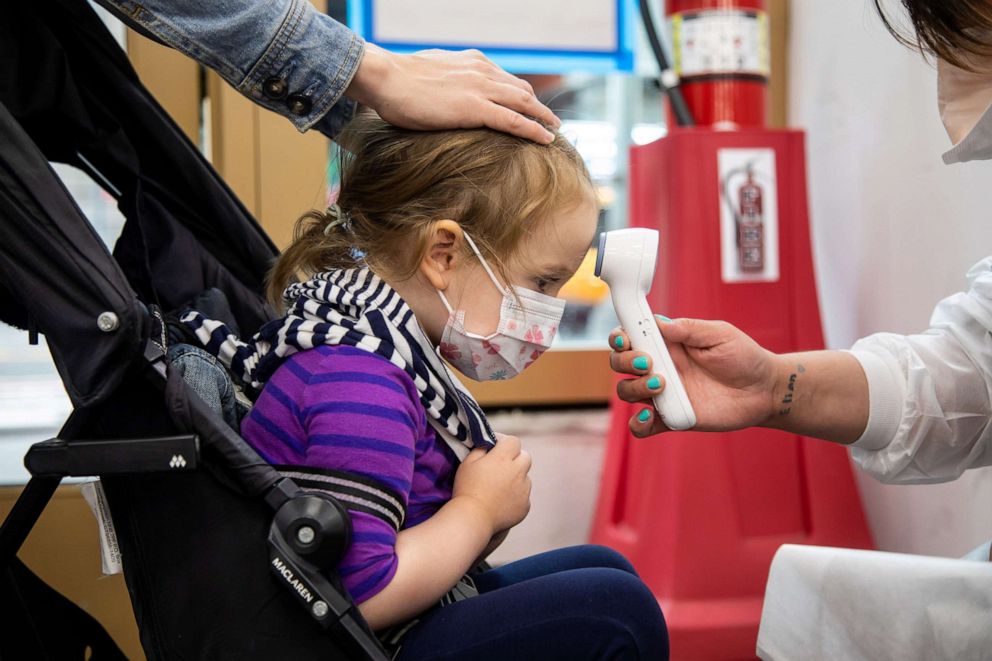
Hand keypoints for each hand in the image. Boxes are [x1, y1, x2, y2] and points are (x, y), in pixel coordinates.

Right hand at [346, 44, 559, 143]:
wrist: (387, 78)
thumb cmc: (399, 81)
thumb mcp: (431, 74)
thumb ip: (447, 82)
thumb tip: (444, 93)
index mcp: (473, 62)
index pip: (505, 78)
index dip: (521, 94)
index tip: (530, 105)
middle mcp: (482, 71)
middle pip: (521, 90)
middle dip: (538, 106)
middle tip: (551, 120)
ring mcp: (481, 88)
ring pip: (524, 104)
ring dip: (543, 118)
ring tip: (555, 131)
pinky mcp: (476, 108)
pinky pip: (514, 121)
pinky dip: (533, 130)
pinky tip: (546, 140)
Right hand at [453, 433, 531, 532]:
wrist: (473, 518)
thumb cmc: (467, 488)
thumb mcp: (468, 463)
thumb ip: (481, 449)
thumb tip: (489, 445)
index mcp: (503, 458)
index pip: (514, 441)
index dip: (504, 442)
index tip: (495, 448)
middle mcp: (517, 472)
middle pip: (525, 457)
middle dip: (515, 458)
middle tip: (501, 466)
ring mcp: (523, 490)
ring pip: (525, 477)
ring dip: (516, 478)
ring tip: (499, 487)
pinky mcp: (525, 506)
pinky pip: (524, 496)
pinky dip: (516, 496)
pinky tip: (502, 501)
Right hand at [610, 318, 780, 436]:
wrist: (764, 390)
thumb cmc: (744, 357)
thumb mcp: (720, 334)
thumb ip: (689, 328)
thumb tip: (658, 322)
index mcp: (667, 343)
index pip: (630, 336)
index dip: (619, 337)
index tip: (626, 339)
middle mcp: (660, 367)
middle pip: (620, 363)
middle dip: (624, 361)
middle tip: (648, 362)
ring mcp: (664, 394)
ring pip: (627, 391)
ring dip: (635, 387)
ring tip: (663, 384)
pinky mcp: (672, 417)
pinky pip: (642, 426)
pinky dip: (638, 424)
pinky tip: (650, 417)